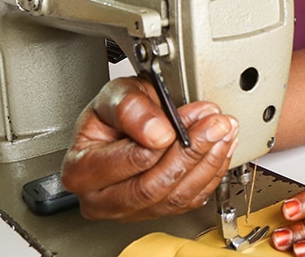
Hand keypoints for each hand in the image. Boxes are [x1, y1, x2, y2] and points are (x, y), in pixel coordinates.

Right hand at [60, 76, 238, 221]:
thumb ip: (131, 108)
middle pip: (153, 187)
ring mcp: (129, 210)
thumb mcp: (115, 94)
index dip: (166, 139)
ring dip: (208, 162)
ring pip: (175, 198)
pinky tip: (220, 147)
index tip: (191, 116)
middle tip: (215, 123)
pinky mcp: (156, 210)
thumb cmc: (113, 113)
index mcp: (82, 170)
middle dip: (192, 151)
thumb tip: (157, 131)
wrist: (124, 122)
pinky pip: (190, 200)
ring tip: (222, 131)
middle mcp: (101, 199)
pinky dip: (211, 172)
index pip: (131, 161)